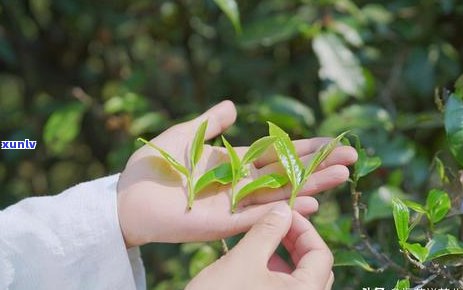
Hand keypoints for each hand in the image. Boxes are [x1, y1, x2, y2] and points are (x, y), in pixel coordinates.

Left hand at [117, 100, 356, 246]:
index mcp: (234, 163)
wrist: (128, 196)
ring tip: (342, 175)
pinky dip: (285, 209)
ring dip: (312, 185)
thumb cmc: (152, 165)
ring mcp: (235, 205)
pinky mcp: (224, 223)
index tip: (333, 141)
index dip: (305, 147)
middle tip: (352, 159)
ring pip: (281, 194)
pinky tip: (311, 202)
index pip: (277, 153)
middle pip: (287, 174)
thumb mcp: (185, 135)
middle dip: (319, 166)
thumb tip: (234, 105)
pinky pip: (260, 216)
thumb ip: (210, 122)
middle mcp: (241, 184)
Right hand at [186, 204, 333, 289]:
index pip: (321, 255)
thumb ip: (267, 231)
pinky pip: (286, 289)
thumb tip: (284, 209)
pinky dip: (276, 272)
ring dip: (285, 255)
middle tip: (276, 224)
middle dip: (296, 241)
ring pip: (299, 278)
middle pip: (314, 267)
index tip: (284, 214)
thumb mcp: (244, 259)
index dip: (305, 229)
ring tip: (263, 240)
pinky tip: (256, 263)